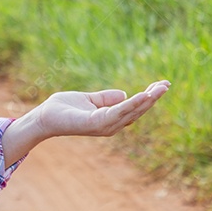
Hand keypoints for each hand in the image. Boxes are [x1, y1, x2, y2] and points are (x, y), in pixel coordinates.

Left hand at [32, 80, 170, 138]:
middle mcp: (111, 125)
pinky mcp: (96, 123)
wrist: (44, 117)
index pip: (134, 108)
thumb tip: (123, 94)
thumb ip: (105, 98)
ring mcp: (105, 126)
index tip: (162, 85)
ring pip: (132, 111)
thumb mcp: (89, 99)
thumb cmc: (63, 108)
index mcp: (110, 118)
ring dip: (147, 100)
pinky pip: (119, 111)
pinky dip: (132, 104)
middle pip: (137, 110)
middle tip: (166, 84)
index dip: (148, 97)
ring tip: (160, 88)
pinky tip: (143, 95)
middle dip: (153, 98)